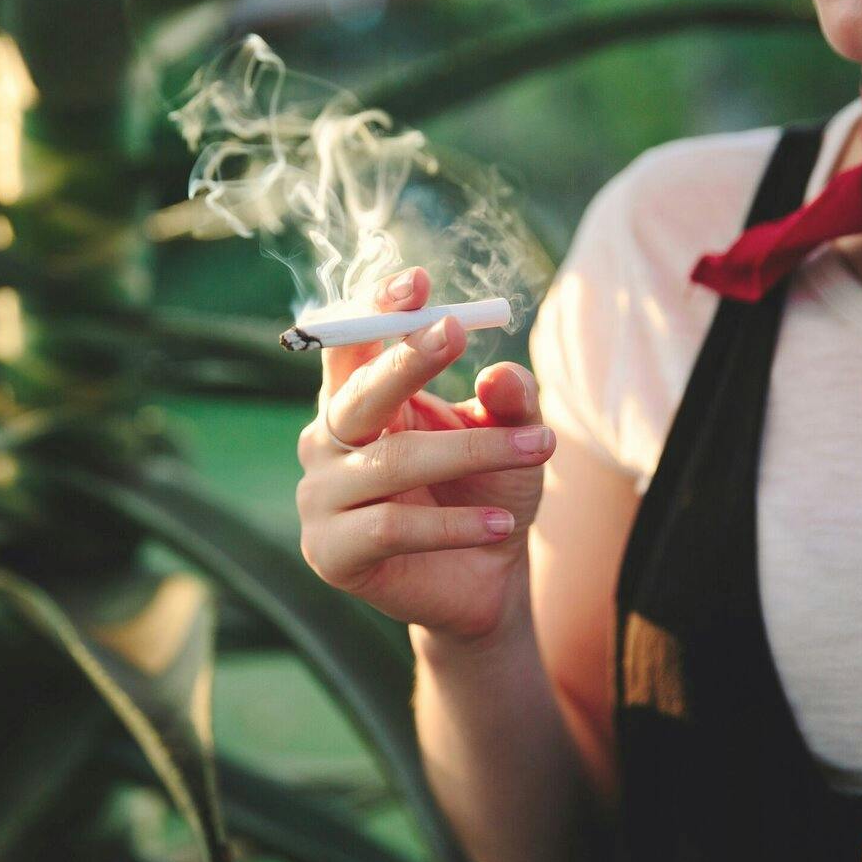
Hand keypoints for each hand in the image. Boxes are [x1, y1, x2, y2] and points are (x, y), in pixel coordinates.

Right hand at [294, 266, 555, 639]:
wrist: (484, 580)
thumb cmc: (487, 489)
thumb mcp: (513, 436)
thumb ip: (511, 402)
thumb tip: (498, 372)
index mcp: (359, 398)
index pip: (351, 342)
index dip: (378, 309)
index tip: (418, 281)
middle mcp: (327, 440)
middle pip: (359, 391)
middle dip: (409, 357)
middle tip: (457, 332)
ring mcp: (321, 497)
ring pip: (392, 462)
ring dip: (471, 452)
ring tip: (540, 451)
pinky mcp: (330, 553)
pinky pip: (390, 527)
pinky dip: (453, 525)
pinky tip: (502, 524)